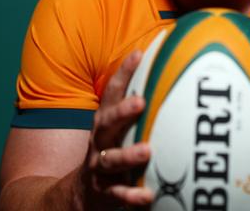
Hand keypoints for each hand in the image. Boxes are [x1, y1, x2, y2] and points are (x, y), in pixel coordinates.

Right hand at [79, 50, 153, 209]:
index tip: (138, 53)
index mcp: (104, 123)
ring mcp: (99, 168)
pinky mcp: (103, 193)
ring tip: (147, 152)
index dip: (123, 73)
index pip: (111, 93)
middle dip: (122, 111)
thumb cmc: (110, 154)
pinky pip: (118, 195)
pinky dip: (132, 196)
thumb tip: (171, 82)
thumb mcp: (118, 131)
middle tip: (140, 102)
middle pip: (106, 123)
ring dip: (128, 155)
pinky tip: (148, 196)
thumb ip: (136, 111)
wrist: (78, 195)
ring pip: (111, 160)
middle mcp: (99, 142)